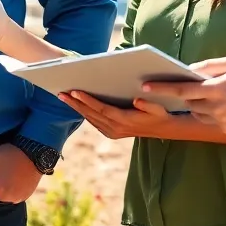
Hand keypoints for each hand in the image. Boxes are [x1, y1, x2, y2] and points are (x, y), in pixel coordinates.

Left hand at [0, 143, 41, 203]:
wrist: (34, 151)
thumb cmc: (8, 153)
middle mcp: (5, 197)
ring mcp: (16, 198)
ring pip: (2, 200)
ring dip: (0, 193)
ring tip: (4, 178)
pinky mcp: (25, 197)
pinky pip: (13, 200)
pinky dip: (10, 194)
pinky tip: (12, 181)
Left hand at [58, 91, 176, 139]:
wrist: (163, 129)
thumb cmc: (159, 114)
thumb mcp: (158, 108)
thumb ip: (147, 105)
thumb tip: (137, 99)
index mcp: (124, 120)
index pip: (101, 109)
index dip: (87, 100)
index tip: (75, 91)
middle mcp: (116, 128)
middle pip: (91, 114)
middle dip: (75, 103)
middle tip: (61, 93)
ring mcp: (113, 132)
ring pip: (90, 119)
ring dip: (77, 108)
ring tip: (64, 97)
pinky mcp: (112, 133)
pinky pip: (95, 122)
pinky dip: (85, 113)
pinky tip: (77, 105)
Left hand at [142, 55, 225, 132]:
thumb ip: (209, 65)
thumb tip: (188, 69)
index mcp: (215, 89)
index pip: (181, 89)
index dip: (161, 88)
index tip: (144, 85)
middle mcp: (215, 107)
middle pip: (187, 102)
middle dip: (181, 94)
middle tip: (178, 86)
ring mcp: (220, 121)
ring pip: (196, 113)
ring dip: (194, 104)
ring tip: (203, 94)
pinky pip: (208, 121)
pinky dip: (207, 112)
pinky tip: (217, 104)